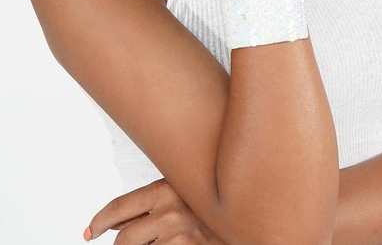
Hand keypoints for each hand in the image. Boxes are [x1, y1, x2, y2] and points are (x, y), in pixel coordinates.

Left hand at [85, 177, 227, 243]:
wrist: (244, 221)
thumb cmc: (211, 207)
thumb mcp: (182, 196)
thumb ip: (152, 206)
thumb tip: (115, 222)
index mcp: (167, 189)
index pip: (120, 206)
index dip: (99, 221)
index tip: (91, 231)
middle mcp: (171, 209)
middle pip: (124, 238)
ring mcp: (178, 234)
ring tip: (165, 240)